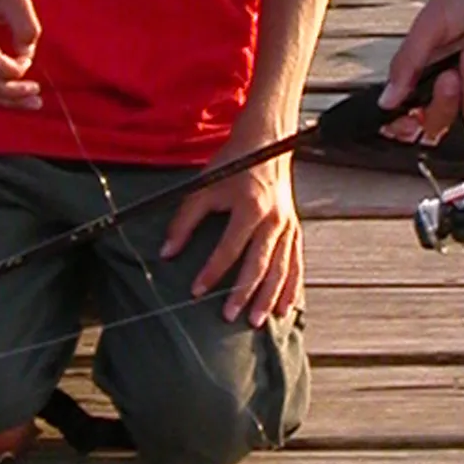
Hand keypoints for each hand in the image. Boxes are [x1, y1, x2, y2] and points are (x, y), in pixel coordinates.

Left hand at [162, 152, 301, 326]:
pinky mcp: (294, 229)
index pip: (229, 248)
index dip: (212, 271)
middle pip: (259, 264)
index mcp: (250, 207)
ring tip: (257, 321)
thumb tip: (166, 252)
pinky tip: (287, 308)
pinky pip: (297, 263)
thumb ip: (184, 220)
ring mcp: (288, 225)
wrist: (265, 142)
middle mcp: (274, 219)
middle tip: (229, 316)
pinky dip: (292, 287)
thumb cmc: (232, 163)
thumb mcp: (203, 187)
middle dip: (244, 293)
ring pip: (282, 269)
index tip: (196, 291)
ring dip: (270, 297)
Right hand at [378, 0, 463, 144]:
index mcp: (422, 66)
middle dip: (446, 102)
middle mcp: (447, 77)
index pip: (408, 109)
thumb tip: (386, 98)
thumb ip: (406, 67)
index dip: (408, 123)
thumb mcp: (427, 28)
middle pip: (440, 121)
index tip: (411, 120)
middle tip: (449, 77)